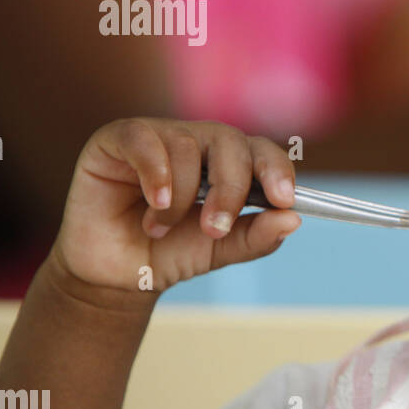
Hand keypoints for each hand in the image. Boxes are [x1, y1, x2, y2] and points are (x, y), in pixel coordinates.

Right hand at [48, 118, 300, 301]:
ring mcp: (159, 136)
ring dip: (181, 197)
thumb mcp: (221, 249)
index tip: (284, 200)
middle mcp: (198, 141)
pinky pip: (144, 140)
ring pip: (187, 146)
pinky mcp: (118, 139)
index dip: (277, 171)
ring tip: (161, 228)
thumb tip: (292, 219)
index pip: (263, 151)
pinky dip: (155, 173)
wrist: (116, 273)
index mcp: (230, 162)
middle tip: (215, 229)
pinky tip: (155, 202)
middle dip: (231, 188)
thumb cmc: (171, 252)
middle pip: (231, 142)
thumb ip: (256, 236)